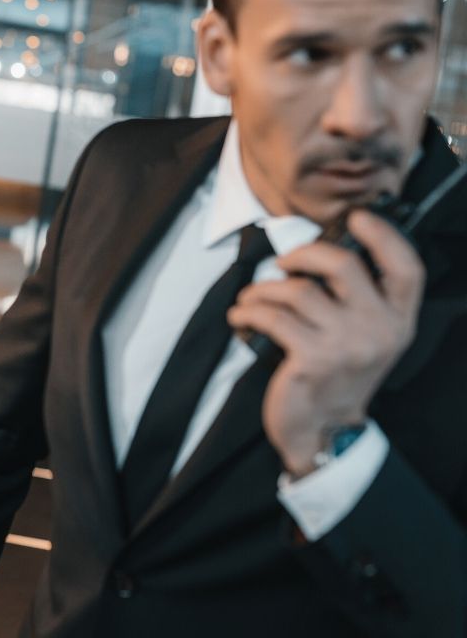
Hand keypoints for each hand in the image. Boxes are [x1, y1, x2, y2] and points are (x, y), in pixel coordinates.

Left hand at [227, 210, 423, 476]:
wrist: (323, 430)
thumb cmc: (336, 375)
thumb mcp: (364, 338)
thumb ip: (357, 299)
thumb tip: (316, 252)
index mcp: (399, 321)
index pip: (407, 268)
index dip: (384, 237)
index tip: (357, 217)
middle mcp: (379, 330)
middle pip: (342, 264)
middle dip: (302, 253)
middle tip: (282, 264)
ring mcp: (347, 345)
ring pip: (298, 290)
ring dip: (264, 288)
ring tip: (251, 297)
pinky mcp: (311, 359)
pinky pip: (272, 316)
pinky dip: (248, 310)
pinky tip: (240, 315)